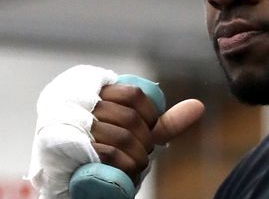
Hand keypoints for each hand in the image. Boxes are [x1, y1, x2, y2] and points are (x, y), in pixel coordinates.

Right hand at [27, 65, 204, 198]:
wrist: (72, 176)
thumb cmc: (107, 149)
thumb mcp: (139, 134)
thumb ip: (165, 122)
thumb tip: (199, 106)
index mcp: (96, 92)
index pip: (133, 94)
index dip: (149, 114)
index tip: (149, 128)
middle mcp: (81, 104)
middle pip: (130, 117)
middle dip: (145, 139)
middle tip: (142, 151)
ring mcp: (73, 126)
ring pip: (122, 135)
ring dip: (137, 156)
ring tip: (135, 163)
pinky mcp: (68, 148)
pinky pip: (110, 152)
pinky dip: (126, 165)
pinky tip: (128, 170)